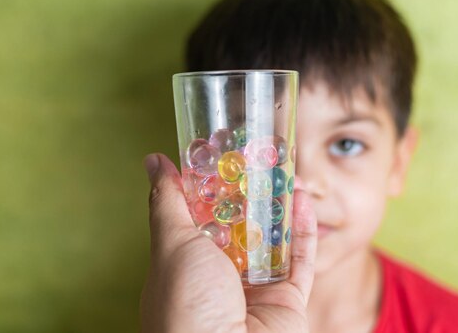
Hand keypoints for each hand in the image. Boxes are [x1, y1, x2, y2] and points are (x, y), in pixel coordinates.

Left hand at [139, 153, 316, 332]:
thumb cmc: (187, 306)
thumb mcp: (171, 244)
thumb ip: (168, 201)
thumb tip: (154, 161)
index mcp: (186, 264)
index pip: (199, 216)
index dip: (210, 184)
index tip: (220, 151)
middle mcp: (219, 276)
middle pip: (239, 225)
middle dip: (249, 192)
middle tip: (259, 156)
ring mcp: (255, 289)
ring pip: (272, 238)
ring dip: (280, 205)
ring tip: (285, 168)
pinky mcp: (287, 301)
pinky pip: (299, 260)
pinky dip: (303, 230)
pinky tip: (302, 200)